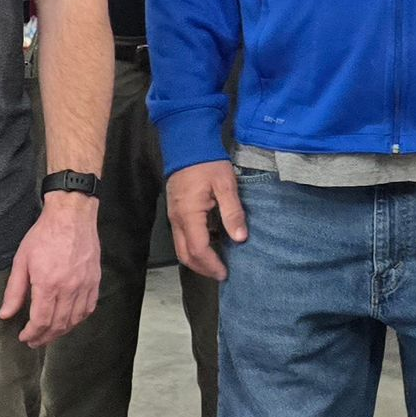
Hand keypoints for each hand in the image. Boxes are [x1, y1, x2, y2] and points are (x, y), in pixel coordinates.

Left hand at [0, 192, 100, 347]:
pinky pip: (89, 308)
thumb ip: (14, 291)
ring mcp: (84, 284)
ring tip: (50, 334)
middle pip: (58, 324)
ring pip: (75, 319)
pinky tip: (70, 320)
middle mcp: (69, 287)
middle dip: (45, 337)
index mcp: (48, 283)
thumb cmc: (45, 234)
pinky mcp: (94, 280)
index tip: (24, 336)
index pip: (41, 321)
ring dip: (61, 331)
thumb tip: (6, 314)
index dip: (32, 334)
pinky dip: (79, 319)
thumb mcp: (22, 261)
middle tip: (35, 341)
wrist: (71, 215)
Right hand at [167, 161, 246, 281]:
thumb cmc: (208, 163)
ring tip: (218, 262)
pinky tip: (213, 242)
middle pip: (185, 255)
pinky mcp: (175, 211)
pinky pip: (182, 236)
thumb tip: (241, 238)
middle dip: (203, 268)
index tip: (225, 274)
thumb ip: (233, 212)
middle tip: (221, 274)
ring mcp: (174, 216)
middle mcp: (177, 220)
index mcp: (189, 215)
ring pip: (181, 247)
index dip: (212, 265)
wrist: (187, 142)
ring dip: (198, 259)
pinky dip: (195, 246)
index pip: (198, 250)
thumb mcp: (226, 185)